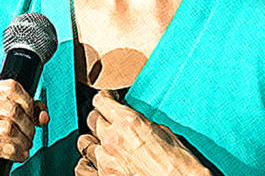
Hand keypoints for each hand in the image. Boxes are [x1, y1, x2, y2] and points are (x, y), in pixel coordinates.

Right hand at [0, 79, 48, 175]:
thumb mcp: (2, 120)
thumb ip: (24, 111)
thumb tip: (42, 115)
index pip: (10, 87)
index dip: (28, 103)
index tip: (33, 117)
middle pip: (10, 108)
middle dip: (27, 126)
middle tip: (30, 137)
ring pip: (6, 128)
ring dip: (22, 141)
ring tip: (24, 147)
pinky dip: (13, 152)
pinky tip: (18, 155)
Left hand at [75, 90, 209, 175]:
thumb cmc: (181, 165)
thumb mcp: (165, 134)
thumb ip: (141, 124)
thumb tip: (134, 122)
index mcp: (128, 122)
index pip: (101, 100)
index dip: (106, 98)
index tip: (109, 99)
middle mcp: (112, 138)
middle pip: (92, 120)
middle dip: (102, 119)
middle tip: (111, 123)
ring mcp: (105, 160)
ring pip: (85, 142)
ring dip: (94, 142)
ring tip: (105, 145)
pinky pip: (83, 166)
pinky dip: (88, 163)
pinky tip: (97, 163)